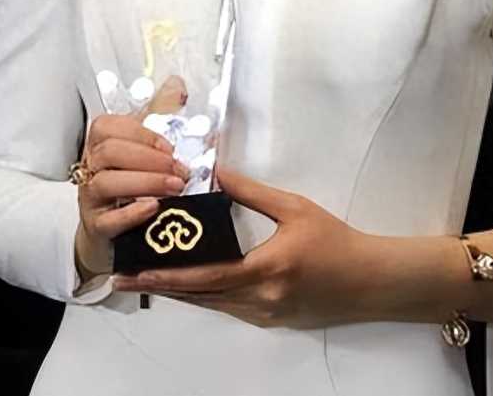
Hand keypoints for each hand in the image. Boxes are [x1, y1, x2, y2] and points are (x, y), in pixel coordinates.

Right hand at [75, 79, 189, 277]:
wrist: (112, 232)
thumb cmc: (129, 183)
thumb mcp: (143, 146)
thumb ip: (159, 114)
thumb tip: (177, 85)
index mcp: (101, 144)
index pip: (107, 126)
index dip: (140, 133)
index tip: (169, 145)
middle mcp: (91, 168)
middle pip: (108, 152)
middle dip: (149, 158)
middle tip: (179, 168)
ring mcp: (91, 199)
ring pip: (106, 182)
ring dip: (146, 182)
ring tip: (175, 186)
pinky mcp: (97, 228)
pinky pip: (107, 220)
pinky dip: (131, 213)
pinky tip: (153, 207)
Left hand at [112, 165, 382, 327]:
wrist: (368, 279)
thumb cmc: (334, 239)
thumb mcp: (295, 208)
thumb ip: (252, 193)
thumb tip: (217, 172)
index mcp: (264, 270)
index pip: (206, 276)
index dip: (168, 275)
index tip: (137, 270)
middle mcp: (259, 301)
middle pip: (200, 296)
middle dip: (161, 286)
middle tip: (125, 277)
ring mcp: (263, 316)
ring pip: (211, 305)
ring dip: (178, 293)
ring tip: (146, 279)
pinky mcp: (269, 321)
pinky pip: (227, 308)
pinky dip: (203, 296)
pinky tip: (187, 285)